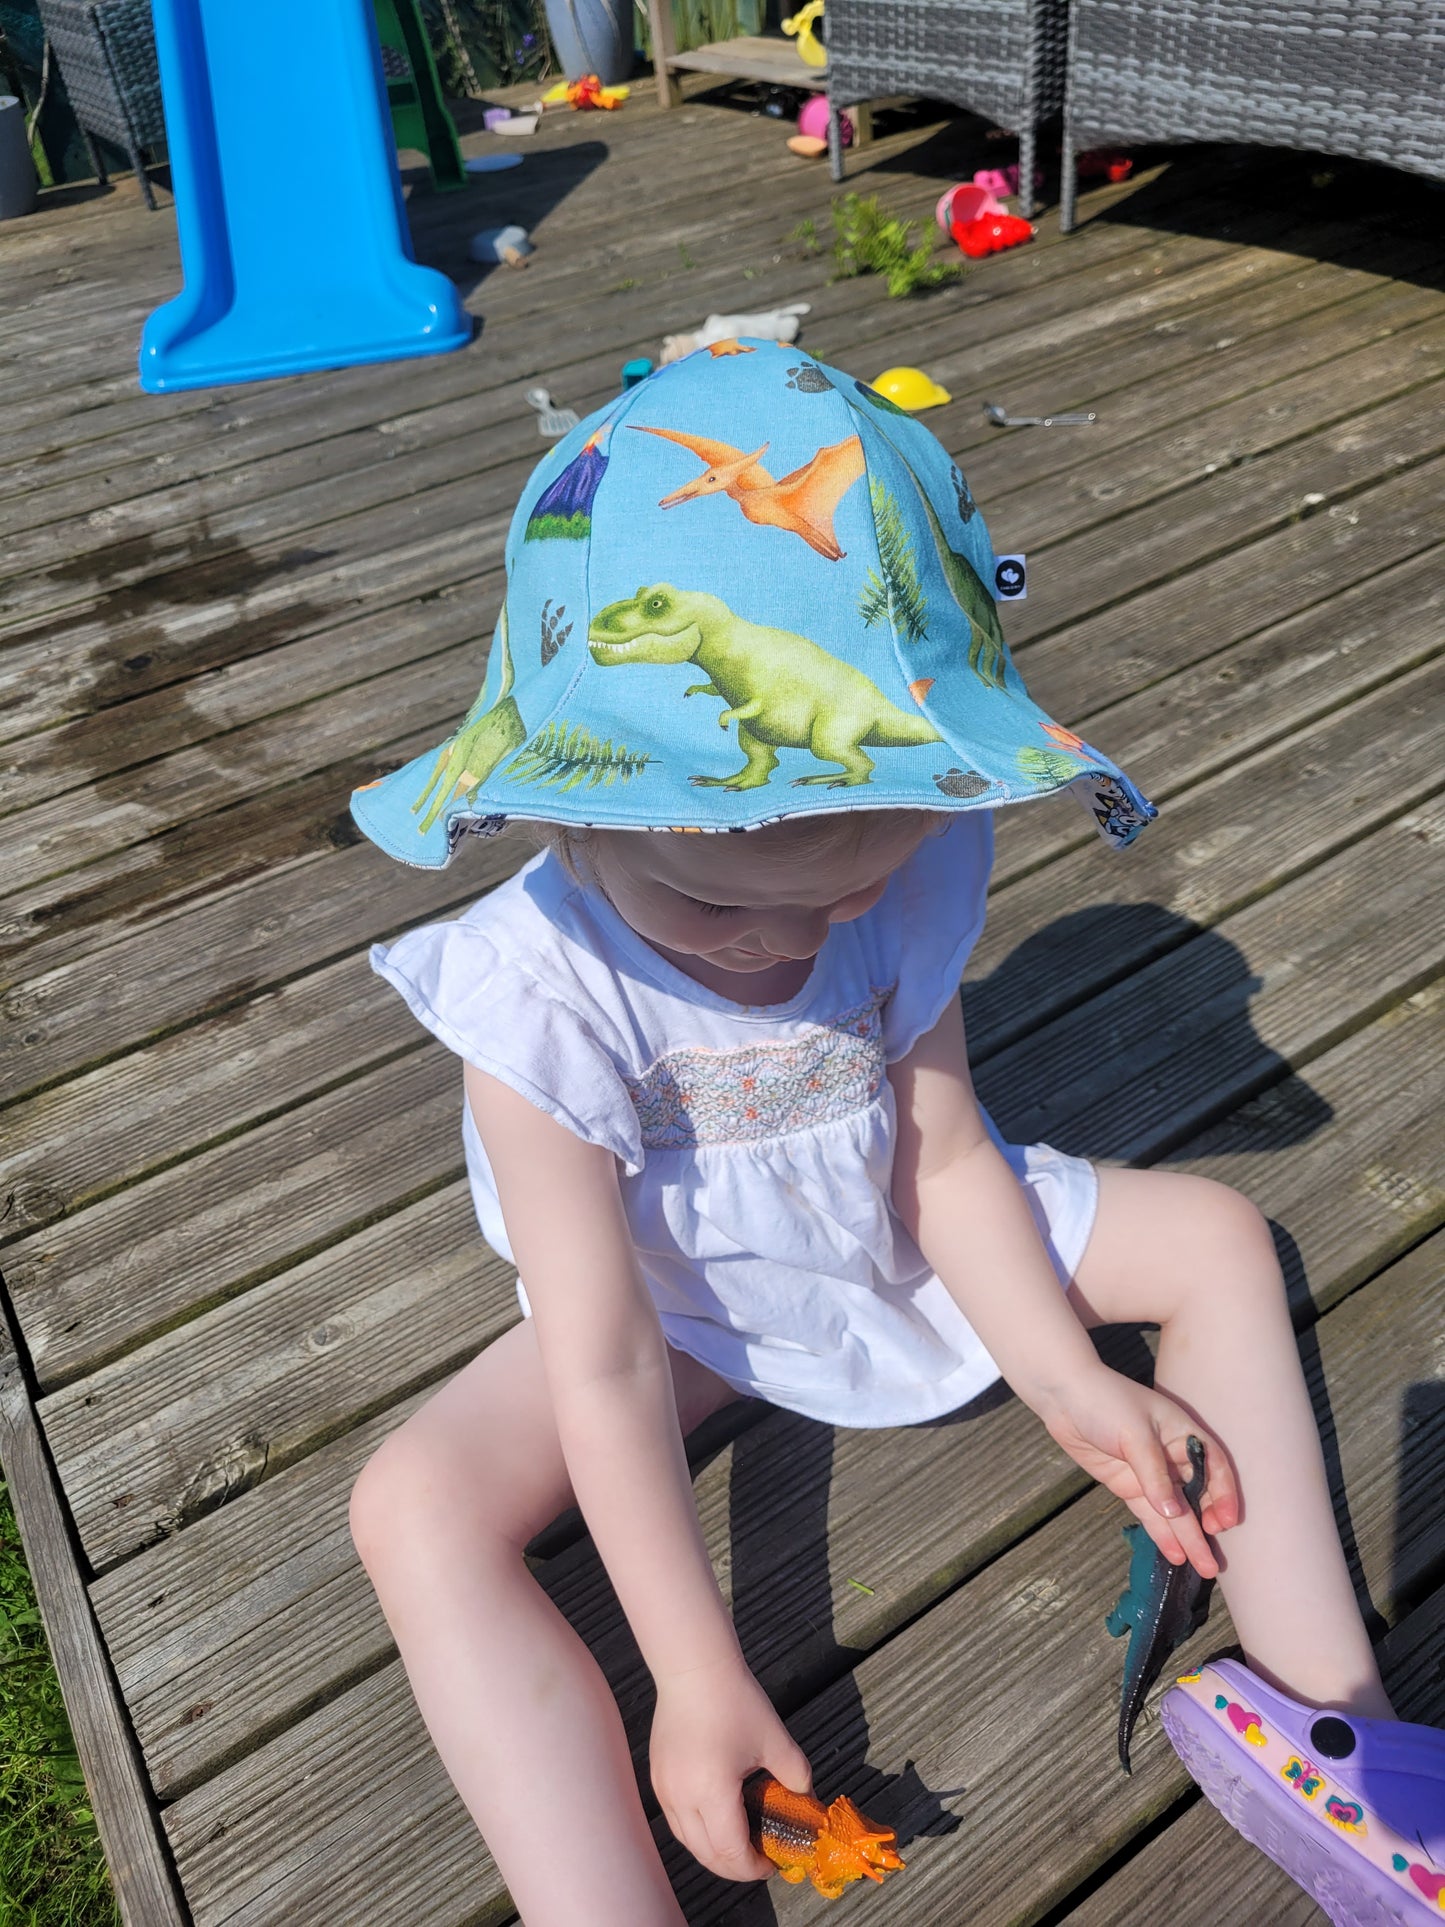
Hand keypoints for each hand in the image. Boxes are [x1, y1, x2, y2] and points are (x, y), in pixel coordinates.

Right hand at [650, 1651, 812, 1883]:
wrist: (694, 1668)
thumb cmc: (734, 1699)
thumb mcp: (775, 1740)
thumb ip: (797, 1776)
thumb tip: (807, 1800)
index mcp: (711, 1793)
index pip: (730, 1853)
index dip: (753, 1868)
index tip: (772, 1864)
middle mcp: (681, 1798)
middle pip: (706, 1855)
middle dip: (735, 1867)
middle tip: (759, 1859)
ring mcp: (664, 1789)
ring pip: (688, 1841)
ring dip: (714, 1851)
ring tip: (740, 1843)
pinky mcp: (657, 1777)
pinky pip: (676, 1820)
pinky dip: (697, 1831)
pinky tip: (717, 1819)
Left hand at [1035, 1365, 1238, 1577]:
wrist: (1063, 1396)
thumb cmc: (1106, 1401)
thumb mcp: (1135, 1433)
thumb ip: (1154, 1474)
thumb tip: (1173, 1512)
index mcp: (1182, 1434)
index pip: (1213, 1468)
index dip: (1224, 1495)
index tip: (1226, 1522)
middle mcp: (1171, 1456)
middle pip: (1196, 1496)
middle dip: (1207, 1528)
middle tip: (1213, 1562)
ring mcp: (1149, 1474)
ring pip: (1174, 1511)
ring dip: (1187, 1539)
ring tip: (1202, 1568)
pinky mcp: (1129, 1485)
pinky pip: (1150, 1514)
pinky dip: (1161, 1534)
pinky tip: (1174, 1555)